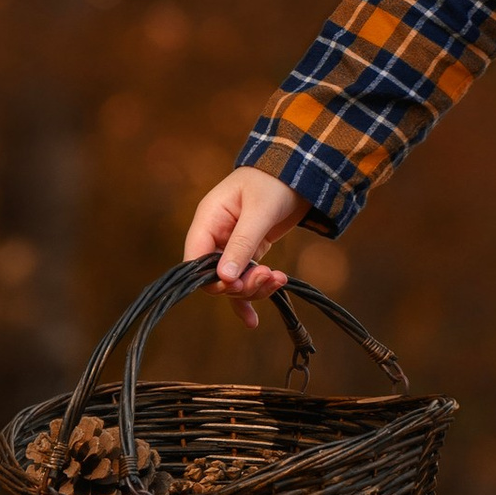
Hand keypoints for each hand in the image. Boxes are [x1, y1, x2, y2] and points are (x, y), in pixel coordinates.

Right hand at [183, 165, 307, 322]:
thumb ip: (243, 243)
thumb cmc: (275, 182)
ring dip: (253, 288)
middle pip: (214, 275)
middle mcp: (215, 234)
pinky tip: (252, 321)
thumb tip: (225, 277)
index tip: (235, 283)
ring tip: (279, 280)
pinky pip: (242, 280)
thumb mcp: (259, 211)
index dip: (210, 278)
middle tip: (267, 278)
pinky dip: (248, 298)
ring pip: (231, 282)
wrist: (301, 174)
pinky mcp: (249, 253)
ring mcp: (231, 246)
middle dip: (240, 284)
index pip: (194, 258)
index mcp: (208, 218)